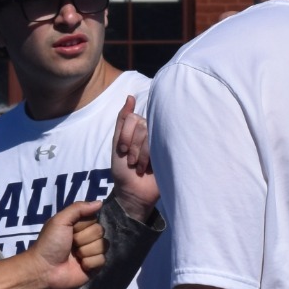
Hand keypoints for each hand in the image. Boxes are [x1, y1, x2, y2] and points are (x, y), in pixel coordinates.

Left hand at [27, 200, 106, 288]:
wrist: (45, 269)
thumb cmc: (50, 243)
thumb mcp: (60, 220)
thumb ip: (78, 208)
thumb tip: (100, 202)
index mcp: (78, 225)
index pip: (95, 219)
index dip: (83, 225)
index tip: (71, 230)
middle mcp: (86, 237)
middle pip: (100, 232)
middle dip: (83, 239)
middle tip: (71, 245)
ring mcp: (91, 252)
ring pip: (103, 246)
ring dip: (86, 251)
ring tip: (74, 256)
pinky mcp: (94, 267)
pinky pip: (102, 260)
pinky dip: (89, 263)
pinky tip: (80, 265)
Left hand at [111, 95, 159, 219]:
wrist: (133, 192)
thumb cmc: (123, 170)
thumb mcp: (117, 143)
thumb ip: (122, 120)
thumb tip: (130, 96)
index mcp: (138, 128)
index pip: (133, 118)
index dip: (126, 135)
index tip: (122, 151)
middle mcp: (152, 132)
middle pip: (142, 126)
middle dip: (133, 147)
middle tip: (131, 162)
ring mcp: (162, 142)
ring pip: (151, 136)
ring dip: (141, 155)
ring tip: (140, 168)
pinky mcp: (171, 152)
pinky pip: (162, 145)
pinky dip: (151, 159)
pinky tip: (151, 168)